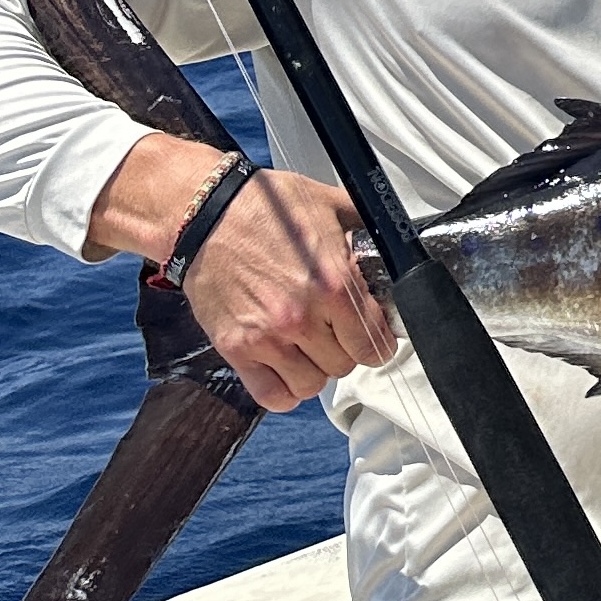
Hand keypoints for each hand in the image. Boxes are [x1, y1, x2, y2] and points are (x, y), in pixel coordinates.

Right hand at [90, 133, 394, 412]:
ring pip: (312, 384)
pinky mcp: (235, 347)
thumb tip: (397, 246)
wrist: (203, 214)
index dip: (377, 342)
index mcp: (333, 283)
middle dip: (345, 350)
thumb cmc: (263, 206)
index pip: (374, 344)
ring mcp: (266, 336)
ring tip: (308, 346)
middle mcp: (302, 316)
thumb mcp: (331, 205)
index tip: (371, 336)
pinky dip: (284, 390)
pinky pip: (272, 395)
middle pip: (345, 365)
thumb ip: (369, 229)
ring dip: (315, 369)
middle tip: (334, 331)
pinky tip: (286, 368)